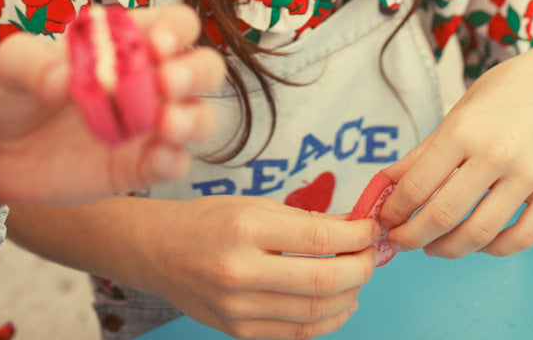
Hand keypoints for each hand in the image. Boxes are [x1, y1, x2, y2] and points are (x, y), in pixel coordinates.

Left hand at [0, 5, 225, 211]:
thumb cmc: (12, 90)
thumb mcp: (11, 64)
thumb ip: (34, 62)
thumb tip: (63, 78)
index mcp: (130, 42)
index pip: (177, 24)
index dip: (176, 30)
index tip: (155, 44)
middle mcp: (151, 80)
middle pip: (204, 67)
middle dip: (195, 72)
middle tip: (166, 83)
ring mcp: (149, 125)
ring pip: (202, 116)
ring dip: (194, 118)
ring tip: (165, 125)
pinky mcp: (139, 166)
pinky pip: (175, 163)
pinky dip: (174, 161)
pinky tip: (156, 159)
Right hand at [138, 196, 379, 339]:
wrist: (159, 251)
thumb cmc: (209, 219)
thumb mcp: (255, 205)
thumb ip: (306, 220)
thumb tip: (353, 227)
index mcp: (247, 228)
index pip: (320, 240)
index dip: (357, 237)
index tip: (373, 228)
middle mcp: (241, 271)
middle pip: (322, 283)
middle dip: (361, 269)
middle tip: (373, 254)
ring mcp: (239, 309)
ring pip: (315, 314)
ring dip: (350, 296)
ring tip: (359, 277)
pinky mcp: (239, 332)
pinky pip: (296, 333)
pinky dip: (327, 320)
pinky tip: (340, 303)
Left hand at [379, 45, 532, 258]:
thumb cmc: (503, 95)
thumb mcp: (457, 114)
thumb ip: (421, 154)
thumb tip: (384, 187)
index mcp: (463, 129)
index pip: (417, 187)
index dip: (393, 212)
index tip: (383, 221)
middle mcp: (496, 152)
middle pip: (443, 216)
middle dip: (412, 237)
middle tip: (399, 242)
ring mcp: (530, 174)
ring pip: (480, 234)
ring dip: (448, 249)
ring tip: (434, 247)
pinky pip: (521, 239)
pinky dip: (493, 249)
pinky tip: (477, 243)